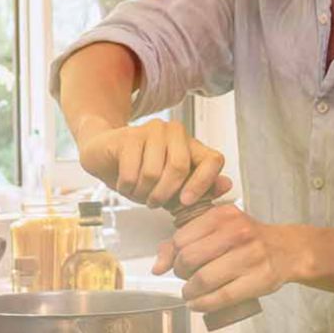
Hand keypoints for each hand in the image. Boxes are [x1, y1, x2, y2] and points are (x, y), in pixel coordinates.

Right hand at [74, 118, 231, 207]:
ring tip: (138, 192)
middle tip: (153, 202)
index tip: (185, 202)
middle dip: (164, 194)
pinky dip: (127, 187)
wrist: (105, 155)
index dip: (203, 184)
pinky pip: (132, 172)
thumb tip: (227, 185)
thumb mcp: (174, 189)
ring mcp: (153, 130)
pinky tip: (125, 184)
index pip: (214, 160)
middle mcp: (176, 133)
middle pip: (180, 167)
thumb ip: (199, 190)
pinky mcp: (129, 135)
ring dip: (143, 192)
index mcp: (192, 145)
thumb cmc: (142, 172)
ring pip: (153, 172)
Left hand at [152, 204, 295, 313]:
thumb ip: (186, 239)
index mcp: (223, 215)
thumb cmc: (248, 239)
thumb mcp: (220, 228)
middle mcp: (237, 232)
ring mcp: (249, 256)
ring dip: (189, 292)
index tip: (178, 263)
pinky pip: (221, 296)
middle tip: (184, 278)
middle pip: (189, 259)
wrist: (288, 250)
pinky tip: (198, 304)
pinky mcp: (258, 280)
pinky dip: (203, 304)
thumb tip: (157, 267)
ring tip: (190, 294)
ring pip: (203, 279)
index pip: (181, 238)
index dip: (174, 255)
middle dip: (180, 273)